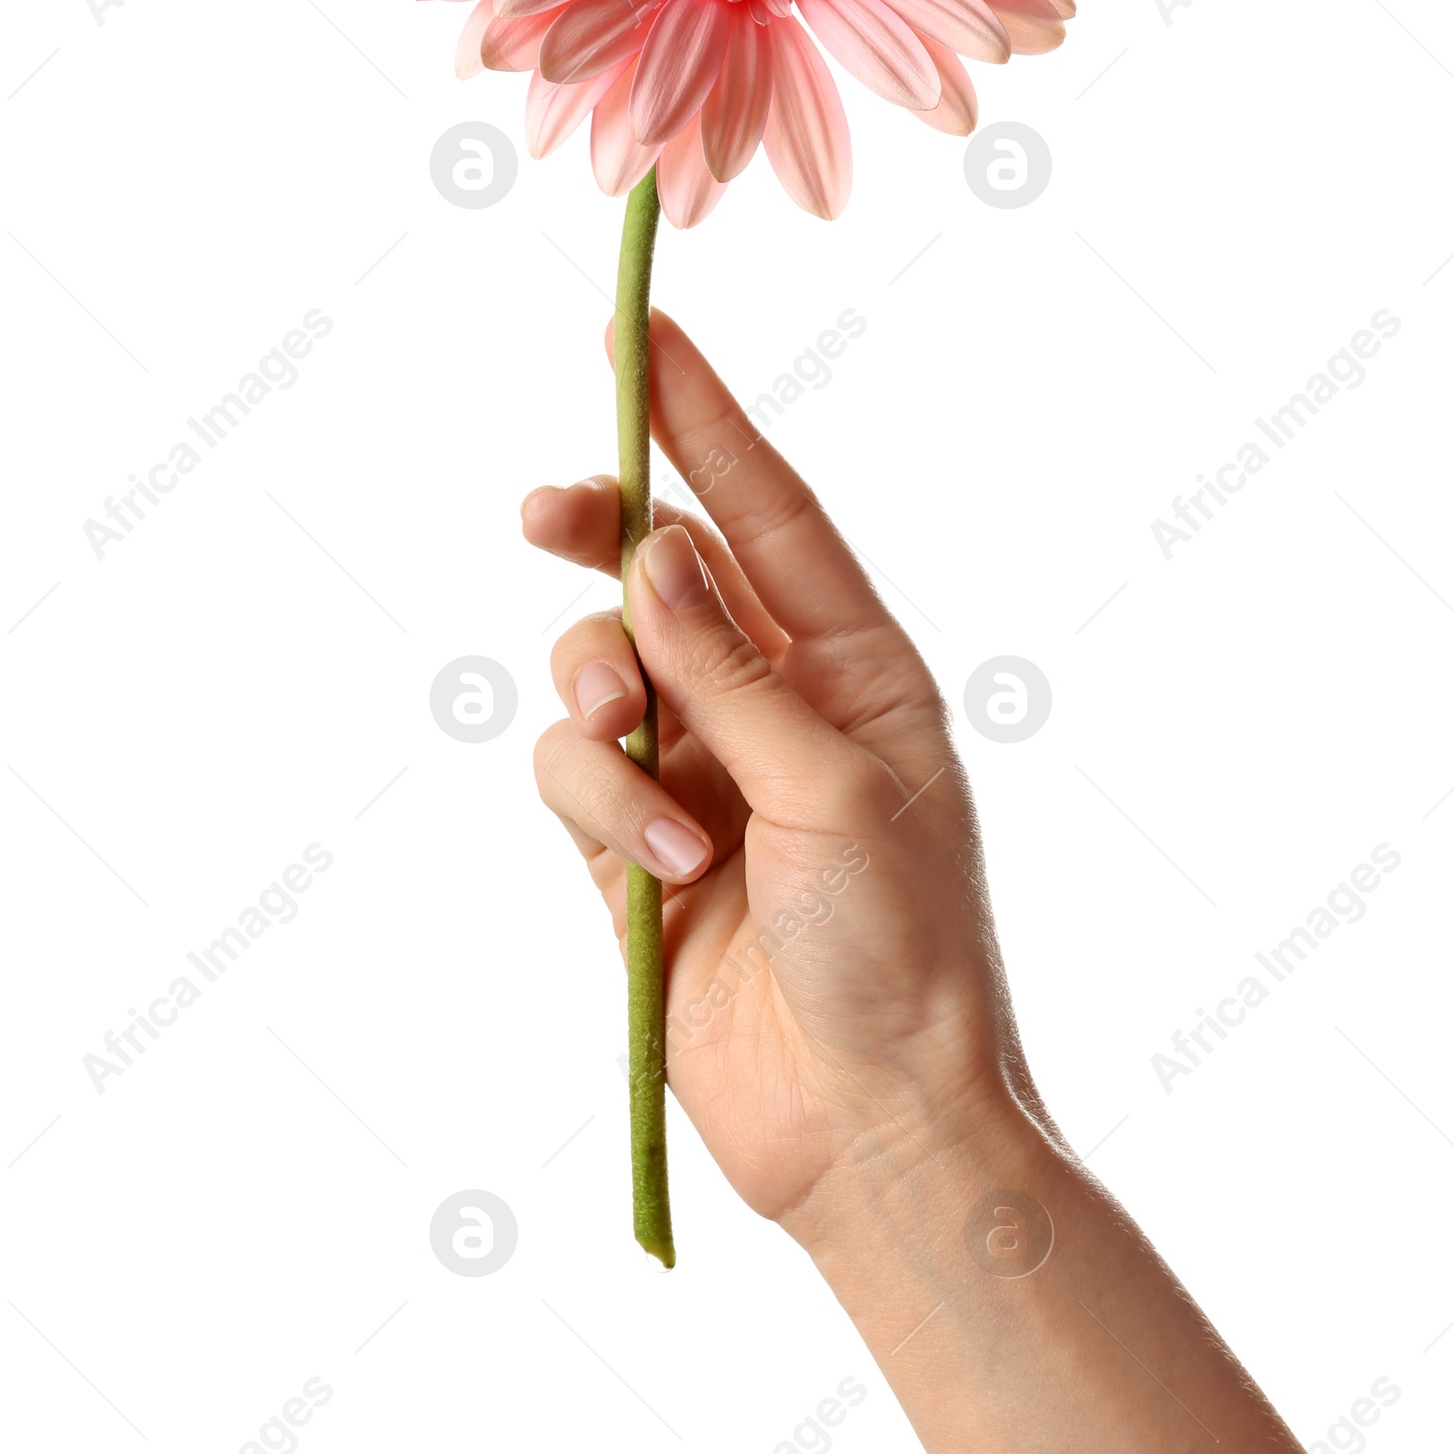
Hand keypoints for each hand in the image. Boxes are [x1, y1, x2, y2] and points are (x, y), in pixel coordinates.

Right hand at [523, 311, 1047, 1232]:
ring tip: (646, 778)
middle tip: (551, 511)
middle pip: (658, 573)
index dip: (703, 418)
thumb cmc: (902, 953)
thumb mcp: (835, 789)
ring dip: (601, 706)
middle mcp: (771, 702)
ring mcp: (696, 772)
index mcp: (855, 665)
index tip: (641, 327)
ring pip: (597, 670)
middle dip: (601, 538)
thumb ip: (731, 672)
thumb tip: (655, 551)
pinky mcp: (630, 849)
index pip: (765, 513)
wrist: (872, 1126)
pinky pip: (571, 774)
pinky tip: (655, 872)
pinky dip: (597, 805)